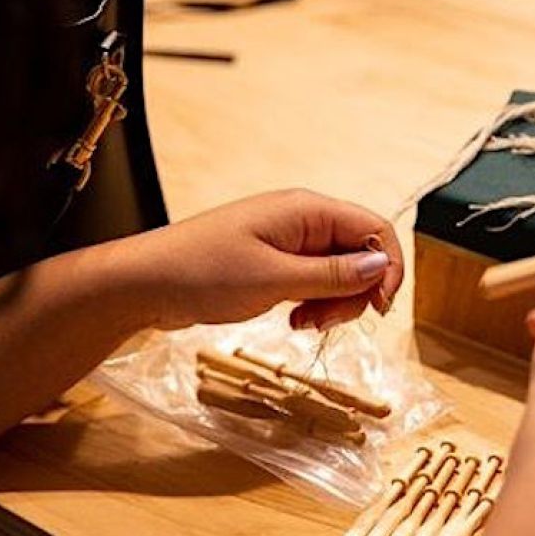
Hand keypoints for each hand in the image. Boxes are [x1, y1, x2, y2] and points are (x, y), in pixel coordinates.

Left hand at [130, 189, 404, 329]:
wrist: (146, 283)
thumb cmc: (202, 273)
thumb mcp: (275, 279)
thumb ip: (333, 275)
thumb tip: (383, 265)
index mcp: (307, 211)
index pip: (375, 230)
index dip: (388, 269)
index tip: (380, 309)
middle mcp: (302, 221)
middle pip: (360, 255)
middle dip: (355, 294)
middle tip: (324, 323)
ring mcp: (287, 242)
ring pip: (338, 274)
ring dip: (332, 304)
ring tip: (301, 325)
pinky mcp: (274, 263)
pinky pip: (312, 282)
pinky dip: (311, 304)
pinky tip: (290, 320)